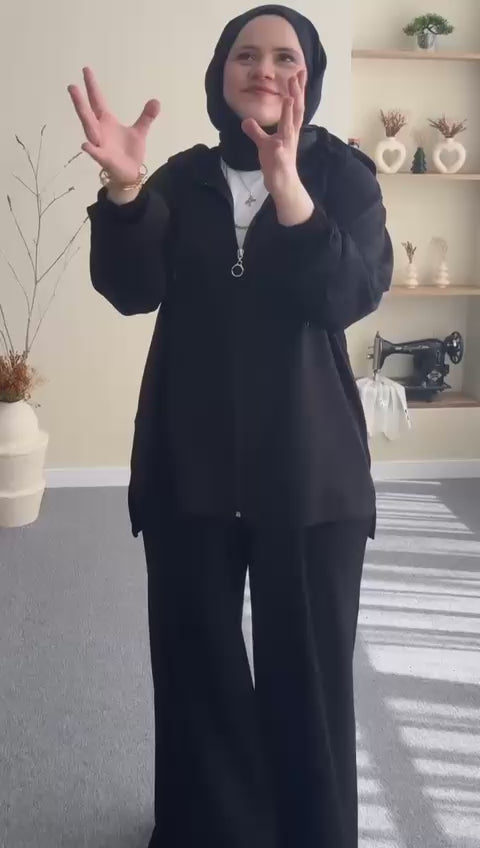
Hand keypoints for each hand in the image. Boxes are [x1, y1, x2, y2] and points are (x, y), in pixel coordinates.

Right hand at [67, 67, 159, 184]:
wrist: (130, 174)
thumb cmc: (130, 152)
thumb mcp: (139, 131)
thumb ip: (146, 117)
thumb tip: (156, 101)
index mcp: (106, 121)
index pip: (97, 100)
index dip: (92, 87)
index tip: (86, 70)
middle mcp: (100, 131)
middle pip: (88, 113)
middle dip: (80, 100)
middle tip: (72, 86)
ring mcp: (100, 144)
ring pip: (89, 129)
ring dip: (83, 116)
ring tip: (76, 103)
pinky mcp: (104, 159)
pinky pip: (96, 153)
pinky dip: (91, 149)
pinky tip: (85, 145)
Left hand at [241, 70, 305, 196]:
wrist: (283, 183)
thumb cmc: (275, 163)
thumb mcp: (263, 144)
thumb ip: (255, 131)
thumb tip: (245, 120)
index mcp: (289, 129)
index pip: (295, 105)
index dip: (297, 89)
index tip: (299, 72)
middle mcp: (291, 134)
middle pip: (297, 109)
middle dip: (298, 92)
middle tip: (298, 73)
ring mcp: (287, 145)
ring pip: (291, 124)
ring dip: (291, 110)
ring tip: (290, 96)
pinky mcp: (280, 157)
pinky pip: (280, 146)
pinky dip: (279, 142)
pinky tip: (278, 141)